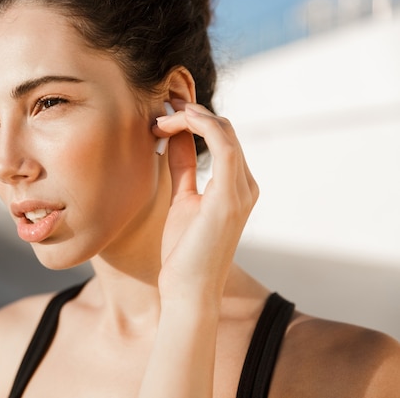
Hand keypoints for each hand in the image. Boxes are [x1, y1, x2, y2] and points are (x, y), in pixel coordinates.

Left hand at [151, 99, 258, 301]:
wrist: (188, 289)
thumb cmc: (185, 251)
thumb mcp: (182, 198)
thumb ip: (183, 167)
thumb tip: (173, 136)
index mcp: (237, 186)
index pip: (221, 137)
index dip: (192, 120)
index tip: (161, 117)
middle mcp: (245, 184)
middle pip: (224, 129)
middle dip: (190, 114)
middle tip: (157, 113)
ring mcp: (241, 191)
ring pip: (224, 130)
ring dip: (190, 116)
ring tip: (160, 118)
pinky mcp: (230, 198)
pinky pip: (224, 146)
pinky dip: (200, 126)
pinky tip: (174, 122)